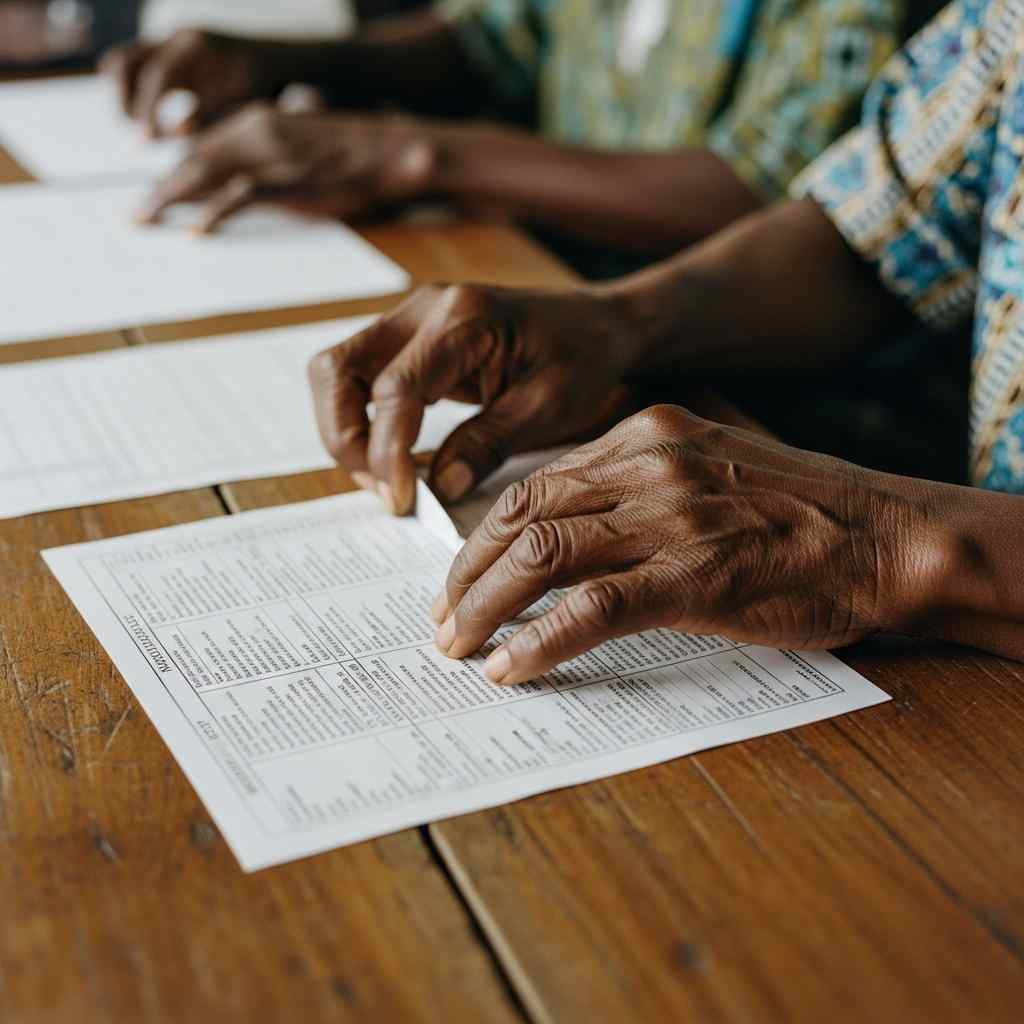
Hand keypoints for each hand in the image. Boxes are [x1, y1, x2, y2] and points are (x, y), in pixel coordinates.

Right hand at [101, 29, 276, 137]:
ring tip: (137, 128)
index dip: (149, 111)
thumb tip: (176, 133)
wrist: (268, 60)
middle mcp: (176, 37)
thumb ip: (208, 114)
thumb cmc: (259, 85)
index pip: (160, 76)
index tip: (145, 141)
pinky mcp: (162, 52)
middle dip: (126, 103)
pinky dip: (128, 88)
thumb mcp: (239, 102)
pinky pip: (133, 65)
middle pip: (128, 62)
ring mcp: (166, 41)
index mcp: (197, 46)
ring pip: (123, 61)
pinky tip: (140, 116)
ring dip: (122, 96)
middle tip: (138, 138)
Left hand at [135, 105, 437, 231]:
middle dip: (157, 188)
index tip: (153, 192)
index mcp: (257, 121)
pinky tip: (195, 231)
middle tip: (134, 214)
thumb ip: (270, 159)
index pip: (200, 145)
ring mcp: (267, 156)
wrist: (391, 151)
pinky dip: (211, 214)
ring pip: (200, 174)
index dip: (170, 170)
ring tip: (146, 221)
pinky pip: (236, 198)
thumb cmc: (354, 155)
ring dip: (167, 199)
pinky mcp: (285, 181)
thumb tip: (248, 185)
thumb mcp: (303, 147)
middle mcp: (254, 131)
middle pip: (189, 159)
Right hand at [307, 283, 644, 514]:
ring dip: (345, 431)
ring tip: (387, 479)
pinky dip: (361, 421)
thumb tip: (436, 489)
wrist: (598, 325)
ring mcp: (411, 320)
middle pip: (337, 370)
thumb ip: (487, 445)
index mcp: (463, 319)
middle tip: (385, 490)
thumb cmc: (583, 358)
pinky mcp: (410, 339)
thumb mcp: (548, 409)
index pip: (394, 389)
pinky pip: (358, 378)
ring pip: (336, 373)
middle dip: (346, 440)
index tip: (402, 499)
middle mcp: (424, 309)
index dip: (387, 453)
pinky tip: (394, 457)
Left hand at [432, 404, 943, 683]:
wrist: (886, 536)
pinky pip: (591, 608)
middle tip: (443, 619)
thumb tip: (571, 533)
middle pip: (523, 514)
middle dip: (467, 572)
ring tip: (460, 648)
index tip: (460, 577)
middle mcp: (648, 465)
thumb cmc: (800, 514)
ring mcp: (670, 518)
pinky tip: (513, 668)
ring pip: (543, 555)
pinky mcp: (693, 575)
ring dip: (486, 607)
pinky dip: (539, 641)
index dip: (484, 535)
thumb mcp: (710, 472)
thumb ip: (641, 489)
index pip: (537, 483)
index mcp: (646, 436)